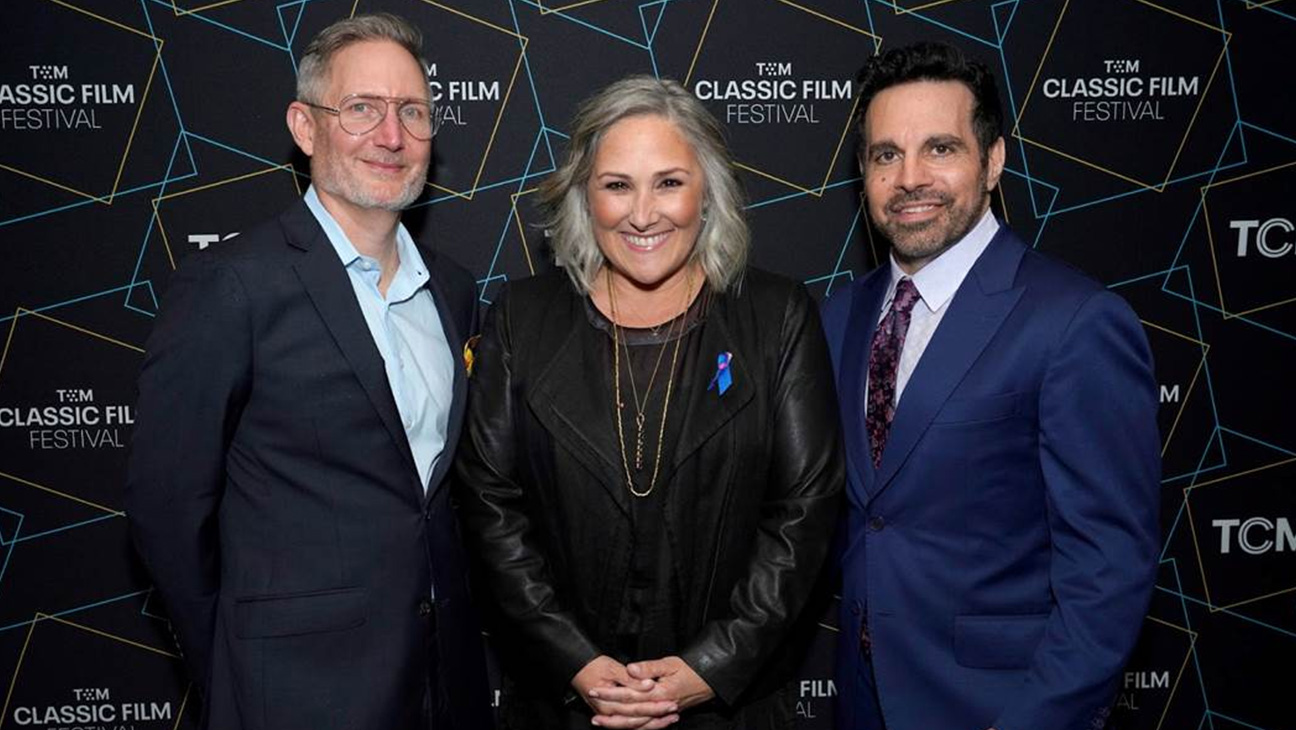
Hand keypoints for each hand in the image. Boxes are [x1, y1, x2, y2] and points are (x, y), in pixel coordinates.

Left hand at [589, 656, 713, 725]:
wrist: (710, 680)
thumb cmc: (691, 669)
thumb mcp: (670, 663)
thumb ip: (649, 667)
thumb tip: (630, 669)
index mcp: (659, 692)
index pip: (629, 694)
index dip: (610, 693)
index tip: (595, 689)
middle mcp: (659, 706)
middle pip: (629, 712)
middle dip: (608, 708)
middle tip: (590, 703)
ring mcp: (662, 714)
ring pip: (635, 723)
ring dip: (616, 723)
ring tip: (599, 721)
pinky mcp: (664, 716)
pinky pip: (645, 725)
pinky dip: (632, 726)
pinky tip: (620, 725)